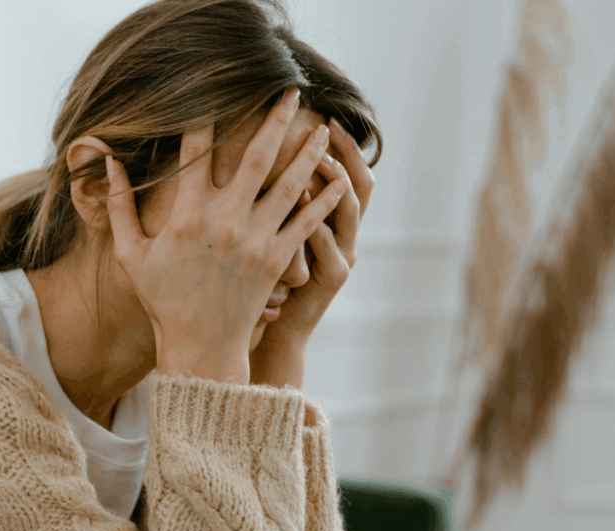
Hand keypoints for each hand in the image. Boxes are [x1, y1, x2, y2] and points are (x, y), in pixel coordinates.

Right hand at [104, 88, 349, 384]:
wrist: (200, 346)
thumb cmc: (163, 299)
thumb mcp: (130, 254)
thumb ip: (118, 206)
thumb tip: (109, 162)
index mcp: (186, 215)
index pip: (196, 151)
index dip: (206, 117)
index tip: (216, 90)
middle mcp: (224, 221)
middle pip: (256, 157)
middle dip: (275, 120)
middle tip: (291, 91)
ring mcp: (255, 240)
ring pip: (289, 184)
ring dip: (308, 152)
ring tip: (323, 127)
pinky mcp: (277, 260)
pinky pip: (306, 223)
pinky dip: (324, 200)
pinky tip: (338, 179)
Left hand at [250, 118, 374, 388]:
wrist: (271, 331)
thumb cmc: (264, 280)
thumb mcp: (273, 234)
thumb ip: (272, 198)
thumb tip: (255, 152)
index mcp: (331, 219)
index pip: (345, 171)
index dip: (342, 144)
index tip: (323, 114)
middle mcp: (345, 234)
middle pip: (359, 183)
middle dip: (345, 153)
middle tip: (326, 126)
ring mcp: (342, 255)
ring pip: (348, 211)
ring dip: (333, 182)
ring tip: (317, 158)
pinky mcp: (331, 278)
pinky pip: (328, 246)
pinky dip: (317, 224)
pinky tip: (301, 204)